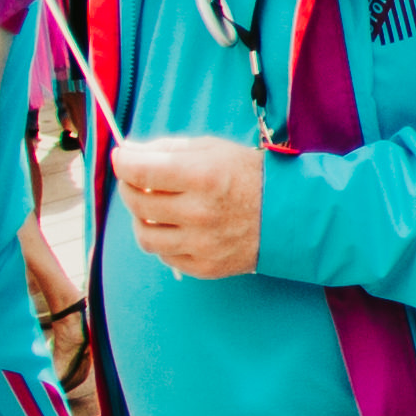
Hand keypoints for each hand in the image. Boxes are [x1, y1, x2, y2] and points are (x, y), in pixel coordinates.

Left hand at [119, 134, 265, 281]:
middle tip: (139, 180)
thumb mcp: (215, 149)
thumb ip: (168, 149)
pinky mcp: (204, 266)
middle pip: (137, 202)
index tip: (122, 157)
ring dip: (141, 217)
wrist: (293, 216)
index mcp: (203, 176)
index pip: (140, 171)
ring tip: (155, 207)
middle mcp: (199, 212)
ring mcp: (201, 244)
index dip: (123, 162)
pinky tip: (177, 226)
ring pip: (144, 234)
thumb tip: (128, 152)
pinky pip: (164, 254)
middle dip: (130, 186)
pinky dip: (163, 238)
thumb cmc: (252, 176)